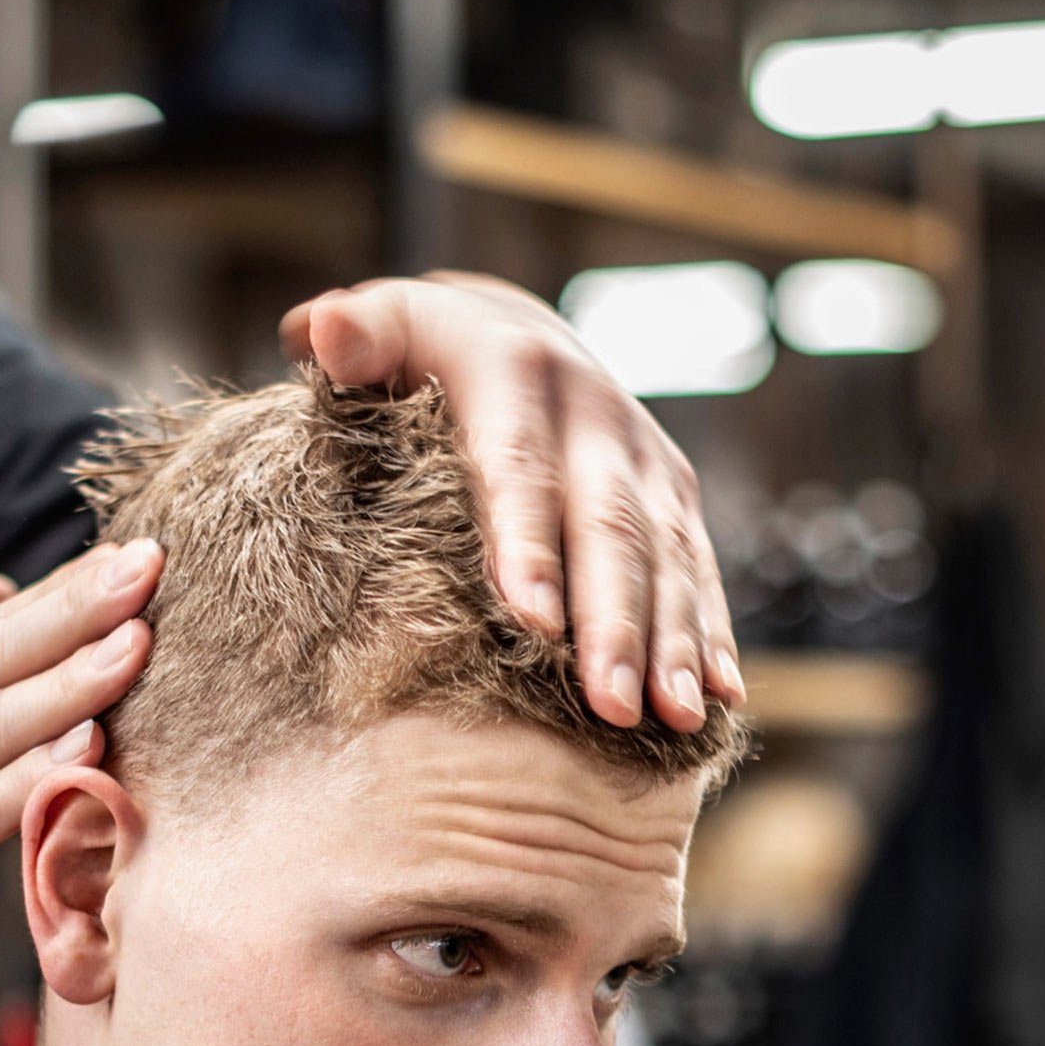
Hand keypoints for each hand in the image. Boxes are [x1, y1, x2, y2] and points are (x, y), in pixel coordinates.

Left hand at [279, 272, 742, 731]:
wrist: (512, 330)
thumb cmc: (419, 353)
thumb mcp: (389, 329)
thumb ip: (355, 335)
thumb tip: (324, 328)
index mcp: (517, 374)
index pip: (519, 469)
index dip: (528, 544)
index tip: (531, 620)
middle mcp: (595, 413)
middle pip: (609, 528)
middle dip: (615, 621)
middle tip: (612, 704)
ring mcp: (645, 458)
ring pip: (667, 557)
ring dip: (674, 642)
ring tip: (671, 717)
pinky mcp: (674, 497)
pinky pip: (699, 570)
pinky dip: (711, 636)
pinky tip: (719, 701)